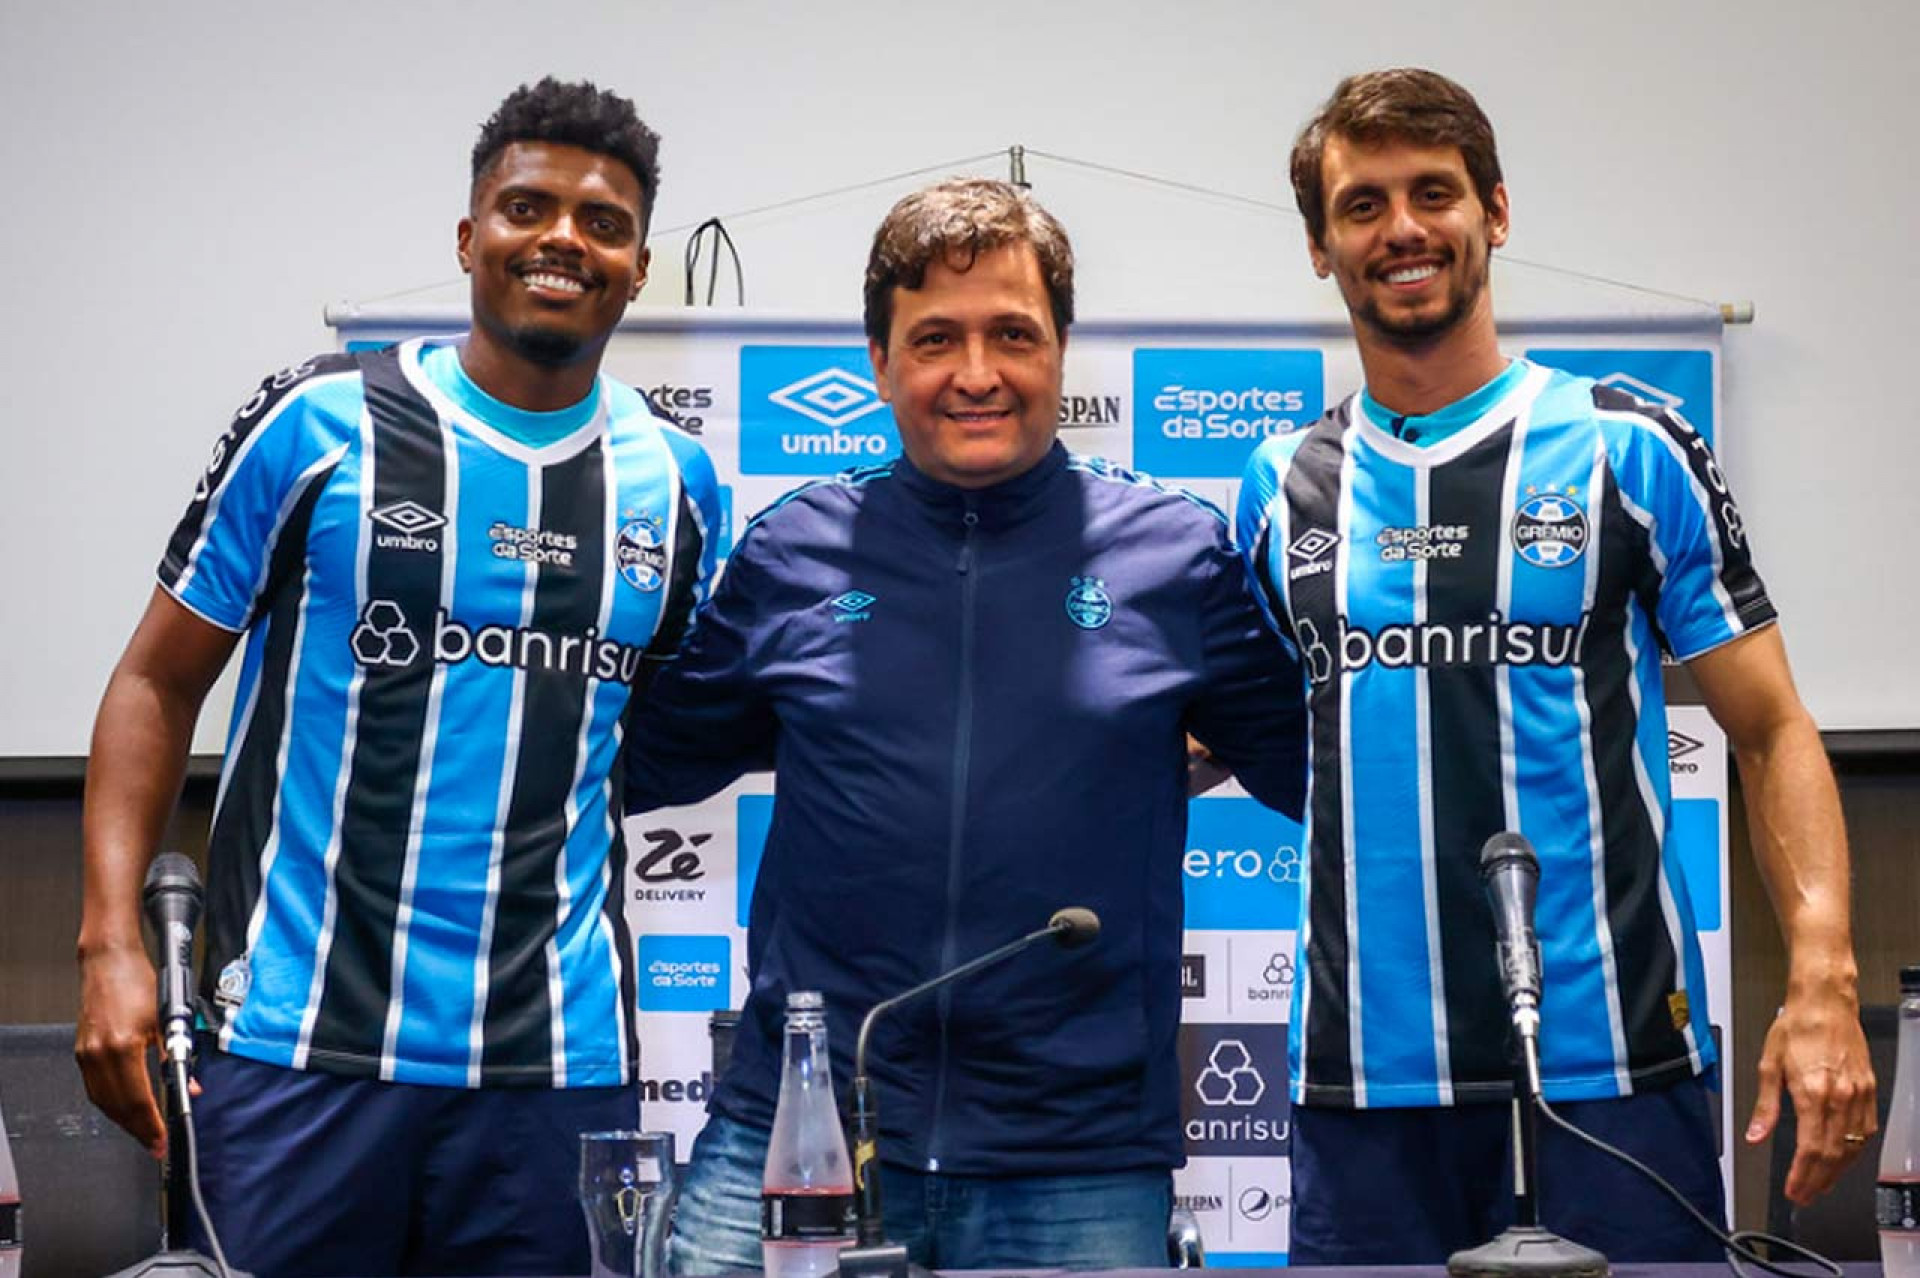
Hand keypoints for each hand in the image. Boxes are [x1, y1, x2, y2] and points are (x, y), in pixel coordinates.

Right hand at [75, 943, 166, 1158]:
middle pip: (118, 1107)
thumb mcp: (167, 1019)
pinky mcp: (82, 1052)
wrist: (109, 961)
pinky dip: (111, 1104)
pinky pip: (95, 1089)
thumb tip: (190, 1085)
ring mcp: (87, 1055)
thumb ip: (176, 1056)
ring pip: (104, 1101)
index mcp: (122, 1047)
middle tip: (155, 1144)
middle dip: (138, 1129)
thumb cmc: (138, 981)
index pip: (138, 1099)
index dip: (151, 1124)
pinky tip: (124, 1108)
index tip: (161, 1140)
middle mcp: (99, 1055)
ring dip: (124, 1120)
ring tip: (144, 1131)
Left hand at [1745, 989, 1876, 1203]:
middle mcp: (1840, 1097)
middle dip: (1818, 1180)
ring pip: (1853, 1146)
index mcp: (1813, 1091)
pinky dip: (1855, 1151)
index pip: (1810, 1148)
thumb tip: (1755, 1136)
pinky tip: (1843, 1159)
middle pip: (1833, 1153)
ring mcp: (1859, 1095)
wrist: (1825, 1003)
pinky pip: (1866, 1130)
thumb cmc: (1796, 1027)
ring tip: (1820, 1185)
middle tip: (1805, 1196)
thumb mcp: (1768, 1064)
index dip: (1802, 1175)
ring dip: (1837, 1171)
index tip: (1793, 1190)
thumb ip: (1764, 1105)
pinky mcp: (1869, 1090)